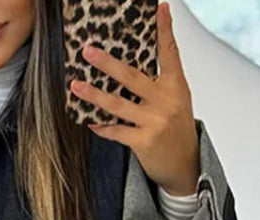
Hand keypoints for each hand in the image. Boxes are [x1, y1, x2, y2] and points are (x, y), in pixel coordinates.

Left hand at [68, 2, 199, 196]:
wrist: (184, 164)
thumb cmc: (176, 128)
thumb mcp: (176, 100)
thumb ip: (158, 82)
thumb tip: (128, 65)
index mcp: (176, 86)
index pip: (170, 52)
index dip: (165, 29)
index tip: (160, 7)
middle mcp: (166, 101)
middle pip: (132, 77)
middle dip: (107, 63)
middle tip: (88, 51)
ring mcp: (155, 122)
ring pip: (117, 104)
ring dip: (93, 95)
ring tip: (75, 85)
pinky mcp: (144, 141)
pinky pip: (116, 131)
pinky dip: (101, 126)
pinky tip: (88, 121)